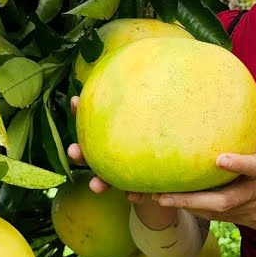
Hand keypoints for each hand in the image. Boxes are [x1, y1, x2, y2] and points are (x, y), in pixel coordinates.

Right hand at [65, 95, 177, 229]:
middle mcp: (116, 155)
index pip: (95, 124)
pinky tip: (133, 195)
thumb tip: (145, 61)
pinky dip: (134, 194)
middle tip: (72, 151)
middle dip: (81, 154)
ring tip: (95, 186)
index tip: (74, 101)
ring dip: (100, 182)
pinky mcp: (145, 187)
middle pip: (93, 155)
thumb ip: (150, 98)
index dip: (81, 113)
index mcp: (116, 137)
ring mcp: (127, 173)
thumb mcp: (160, 113)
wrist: (183, 167)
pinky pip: (137, 192)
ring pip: (110, 179)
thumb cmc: (169, 132)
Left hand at [153, 112, 255, 245]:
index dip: (239, 163)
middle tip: (159, 194)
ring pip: (211, 211)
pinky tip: (163, 200)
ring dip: (181, 205)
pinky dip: (189, 208)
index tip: (220, 159)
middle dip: (190, 198)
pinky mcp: (240, 219)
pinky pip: (211, 214)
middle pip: (222, 200)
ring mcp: (247, 209)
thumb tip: (251, 102)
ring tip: (151, 197)